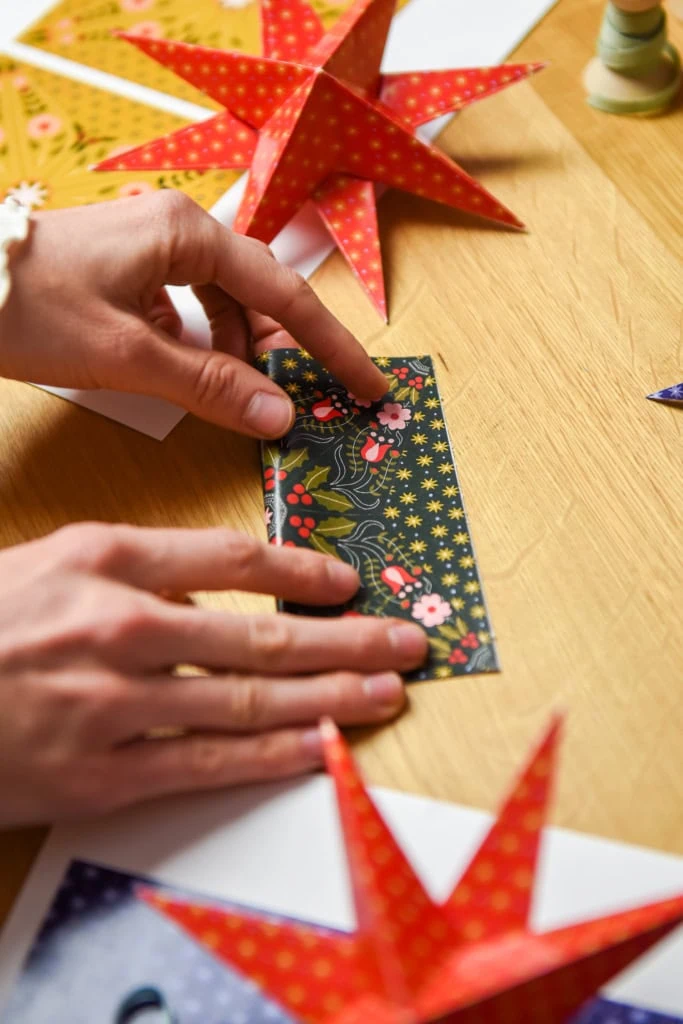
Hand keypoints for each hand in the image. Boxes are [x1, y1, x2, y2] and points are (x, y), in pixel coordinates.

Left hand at [0, 192, 386, 436]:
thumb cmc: (29, 306)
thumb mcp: (129, 355)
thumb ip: (210, 386)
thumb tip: (281, 416)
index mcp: (188, 233)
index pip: (283, 296)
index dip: (332, 347)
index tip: (367, 386)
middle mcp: (176, 230)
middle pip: (256, 296)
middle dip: (284, 351)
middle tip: (310, 400)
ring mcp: (150, 247)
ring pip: (220, 306)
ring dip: (235, 353)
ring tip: (240, 397)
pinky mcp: (127, 269)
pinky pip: (184, 309)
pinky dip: (196, 346)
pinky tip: (187, 375)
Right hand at [0, 523, 426, 826]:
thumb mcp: (52, 564)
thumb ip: (138, 572)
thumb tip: (222, 592)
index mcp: (103, 558)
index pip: (232, 559)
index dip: (303, 570)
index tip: (351, 581)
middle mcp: (118, 626)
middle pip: (260, 633)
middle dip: (347, 639)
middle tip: (406, 642)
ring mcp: (113, 704)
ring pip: (249, 700)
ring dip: (330, 697)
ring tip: (386, 694)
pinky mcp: (103, 774)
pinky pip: (209, 762)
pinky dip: (274, 754)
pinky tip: (323, 747)